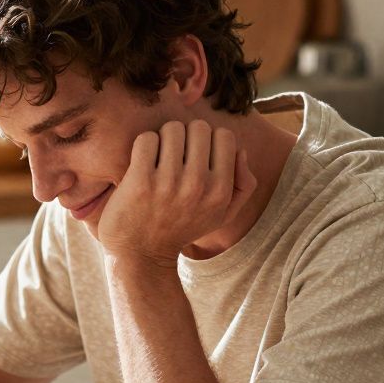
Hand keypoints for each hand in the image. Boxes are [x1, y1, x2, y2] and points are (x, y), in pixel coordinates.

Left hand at [95, 120, 255, 264]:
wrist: (141, 255)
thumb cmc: (181, 228)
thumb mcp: (221, 215)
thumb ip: (243, 185)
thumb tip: (241, 150)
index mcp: (220, 191)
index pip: (224, 136)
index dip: (208, 139)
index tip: (195, 153)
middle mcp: (198, 185)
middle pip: (198, 127)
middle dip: (186, 135)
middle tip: (174, 153)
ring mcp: (168, 183)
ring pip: (172, 129)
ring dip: (163, 138)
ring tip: (158, 157)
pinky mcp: (140, 181)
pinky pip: (147, 139)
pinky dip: (144, 145)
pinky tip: (141, 162)